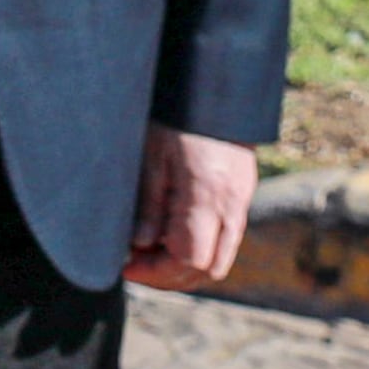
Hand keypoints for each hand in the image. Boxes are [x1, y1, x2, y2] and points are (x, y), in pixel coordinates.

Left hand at [126, 124, 261, 289]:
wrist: (217, 91)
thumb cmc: (177, 119)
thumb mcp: (151, 157)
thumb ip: (149, 206)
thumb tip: (140, 245)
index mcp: (206, 198)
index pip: (189, 260)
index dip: (156, 273)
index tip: (127, 267)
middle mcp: (231, 207)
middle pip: (209, 269)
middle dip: (170, 277)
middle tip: (135, 265)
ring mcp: (241, 203)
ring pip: (220, 259)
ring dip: (186, 267)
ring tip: (149, 253)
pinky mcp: (242, 196)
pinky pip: (226, 239)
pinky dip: (200, 249)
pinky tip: (170, 237)